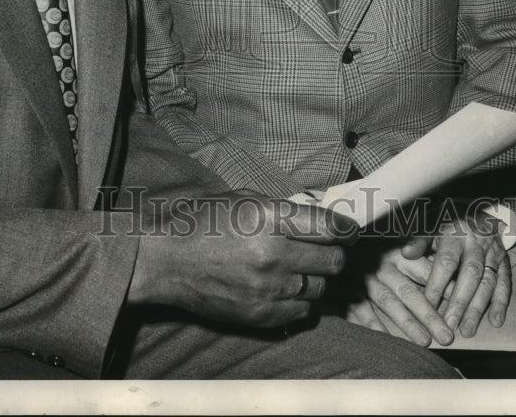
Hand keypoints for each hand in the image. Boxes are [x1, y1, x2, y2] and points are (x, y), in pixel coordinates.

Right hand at [128, 191, 354, 327]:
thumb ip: (283, 210)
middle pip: (333, 260)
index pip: (329, 227)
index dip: (346, 228)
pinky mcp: (261, 315)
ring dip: (315, 277)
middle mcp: (273, 255)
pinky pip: (303, 311)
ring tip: (297, 268)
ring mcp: (268, 289)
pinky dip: (300, 300)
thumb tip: (319, 217)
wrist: (166, 260)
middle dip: (332, 253)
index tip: (349, 229)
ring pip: (321, 288)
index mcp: (269, 219)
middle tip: (322, 248)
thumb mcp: (243, 200)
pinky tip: (284, 288)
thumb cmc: (202, 223)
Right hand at [344, 244, 454, 346]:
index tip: (460, 308)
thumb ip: (422, 259)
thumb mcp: (397, 247)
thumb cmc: (374, 251)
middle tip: (447, 336)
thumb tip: (453, 280)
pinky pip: (361, 310)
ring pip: (388, 302)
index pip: (425, 272)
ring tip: (425, 342)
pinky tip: (387, 340)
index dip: (443, 289)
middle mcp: (381, 266)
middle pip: (408, 291)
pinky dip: (374, 326)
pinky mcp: (348, 292)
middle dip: (429, 315)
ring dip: (406, 323)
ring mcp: (364, 279)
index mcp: (398, 254)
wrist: (336, 248)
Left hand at [402, 208, 511, 337]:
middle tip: (449, 326)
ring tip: (467, 330)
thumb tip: (406, 254)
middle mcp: (476, 243)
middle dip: (459, 302)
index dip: (438, 284)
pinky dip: (501, 303)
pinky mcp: (504, 261)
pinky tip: (495, 321)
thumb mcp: (430, 224)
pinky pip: (504, 283)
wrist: (475, 210)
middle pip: (469, 275)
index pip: (446, 261)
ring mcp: (493, 252)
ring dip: (478, 308)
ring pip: (487, 282)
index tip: (428, 305)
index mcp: (455, 233)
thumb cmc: (446, 222)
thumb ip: (419, 241)